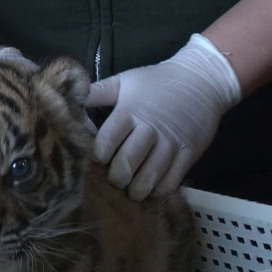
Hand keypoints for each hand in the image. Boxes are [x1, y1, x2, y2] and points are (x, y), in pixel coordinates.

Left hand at [86, 33, 242, 199]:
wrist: (202, 80)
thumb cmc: (158, 82)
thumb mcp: (125, 80)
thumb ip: (98, 92)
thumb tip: (68, 99)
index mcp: (130, 112)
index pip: (108, 140)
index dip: (99, 155)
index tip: (98, 160)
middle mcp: (150, 130)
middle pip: (127, 163)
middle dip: (116, 178)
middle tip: (114, 180)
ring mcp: (171, 143)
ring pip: (149, 177)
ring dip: (136, 189)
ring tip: (130, 190)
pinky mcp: (189, 154)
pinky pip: (171, 181)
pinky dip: (158, 190)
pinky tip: (151, 189)